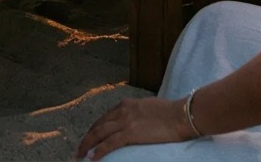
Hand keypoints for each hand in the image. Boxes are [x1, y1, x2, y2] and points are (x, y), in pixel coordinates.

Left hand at [76, 96, 194, 158]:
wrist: (180, 115)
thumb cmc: (170, 112)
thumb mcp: (148, 107)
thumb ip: (137, 112)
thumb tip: (136, 120)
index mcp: (127, 104)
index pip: (105, 117)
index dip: (95, 128)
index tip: (90, 136)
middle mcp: (122, 111)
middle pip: (98, 125)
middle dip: (87, 137)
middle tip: (80, 148)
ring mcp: (125, 122)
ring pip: (99, 134)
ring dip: (88, 145)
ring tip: (80, 154)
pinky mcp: (130, 133)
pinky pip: (109, 144)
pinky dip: (98, 151)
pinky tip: (92, 158)